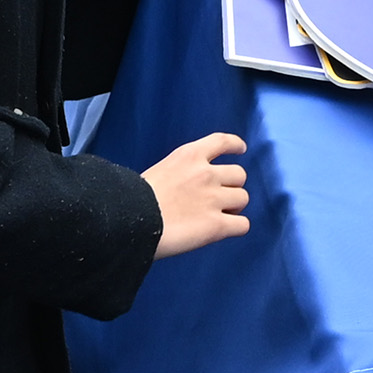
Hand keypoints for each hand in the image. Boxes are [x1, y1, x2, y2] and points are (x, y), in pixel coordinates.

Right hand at [144, 131, 249, 256]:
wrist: (128, 220)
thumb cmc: (134, 199)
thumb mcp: (160, 170)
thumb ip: (181, 173)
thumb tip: (190, 187)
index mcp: (189, 156)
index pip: (222, 141)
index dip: (235, 145)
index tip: (241, 149)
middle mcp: (206, 174)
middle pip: (240, 175)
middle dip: (232, 186)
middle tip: (219, 198)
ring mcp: (213, 199)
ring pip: (243, 198)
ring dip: (234, 207)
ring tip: (219, 216)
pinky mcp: (216, 225)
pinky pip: (243, 225)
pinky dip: (236, 228)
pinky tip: (225, 230)